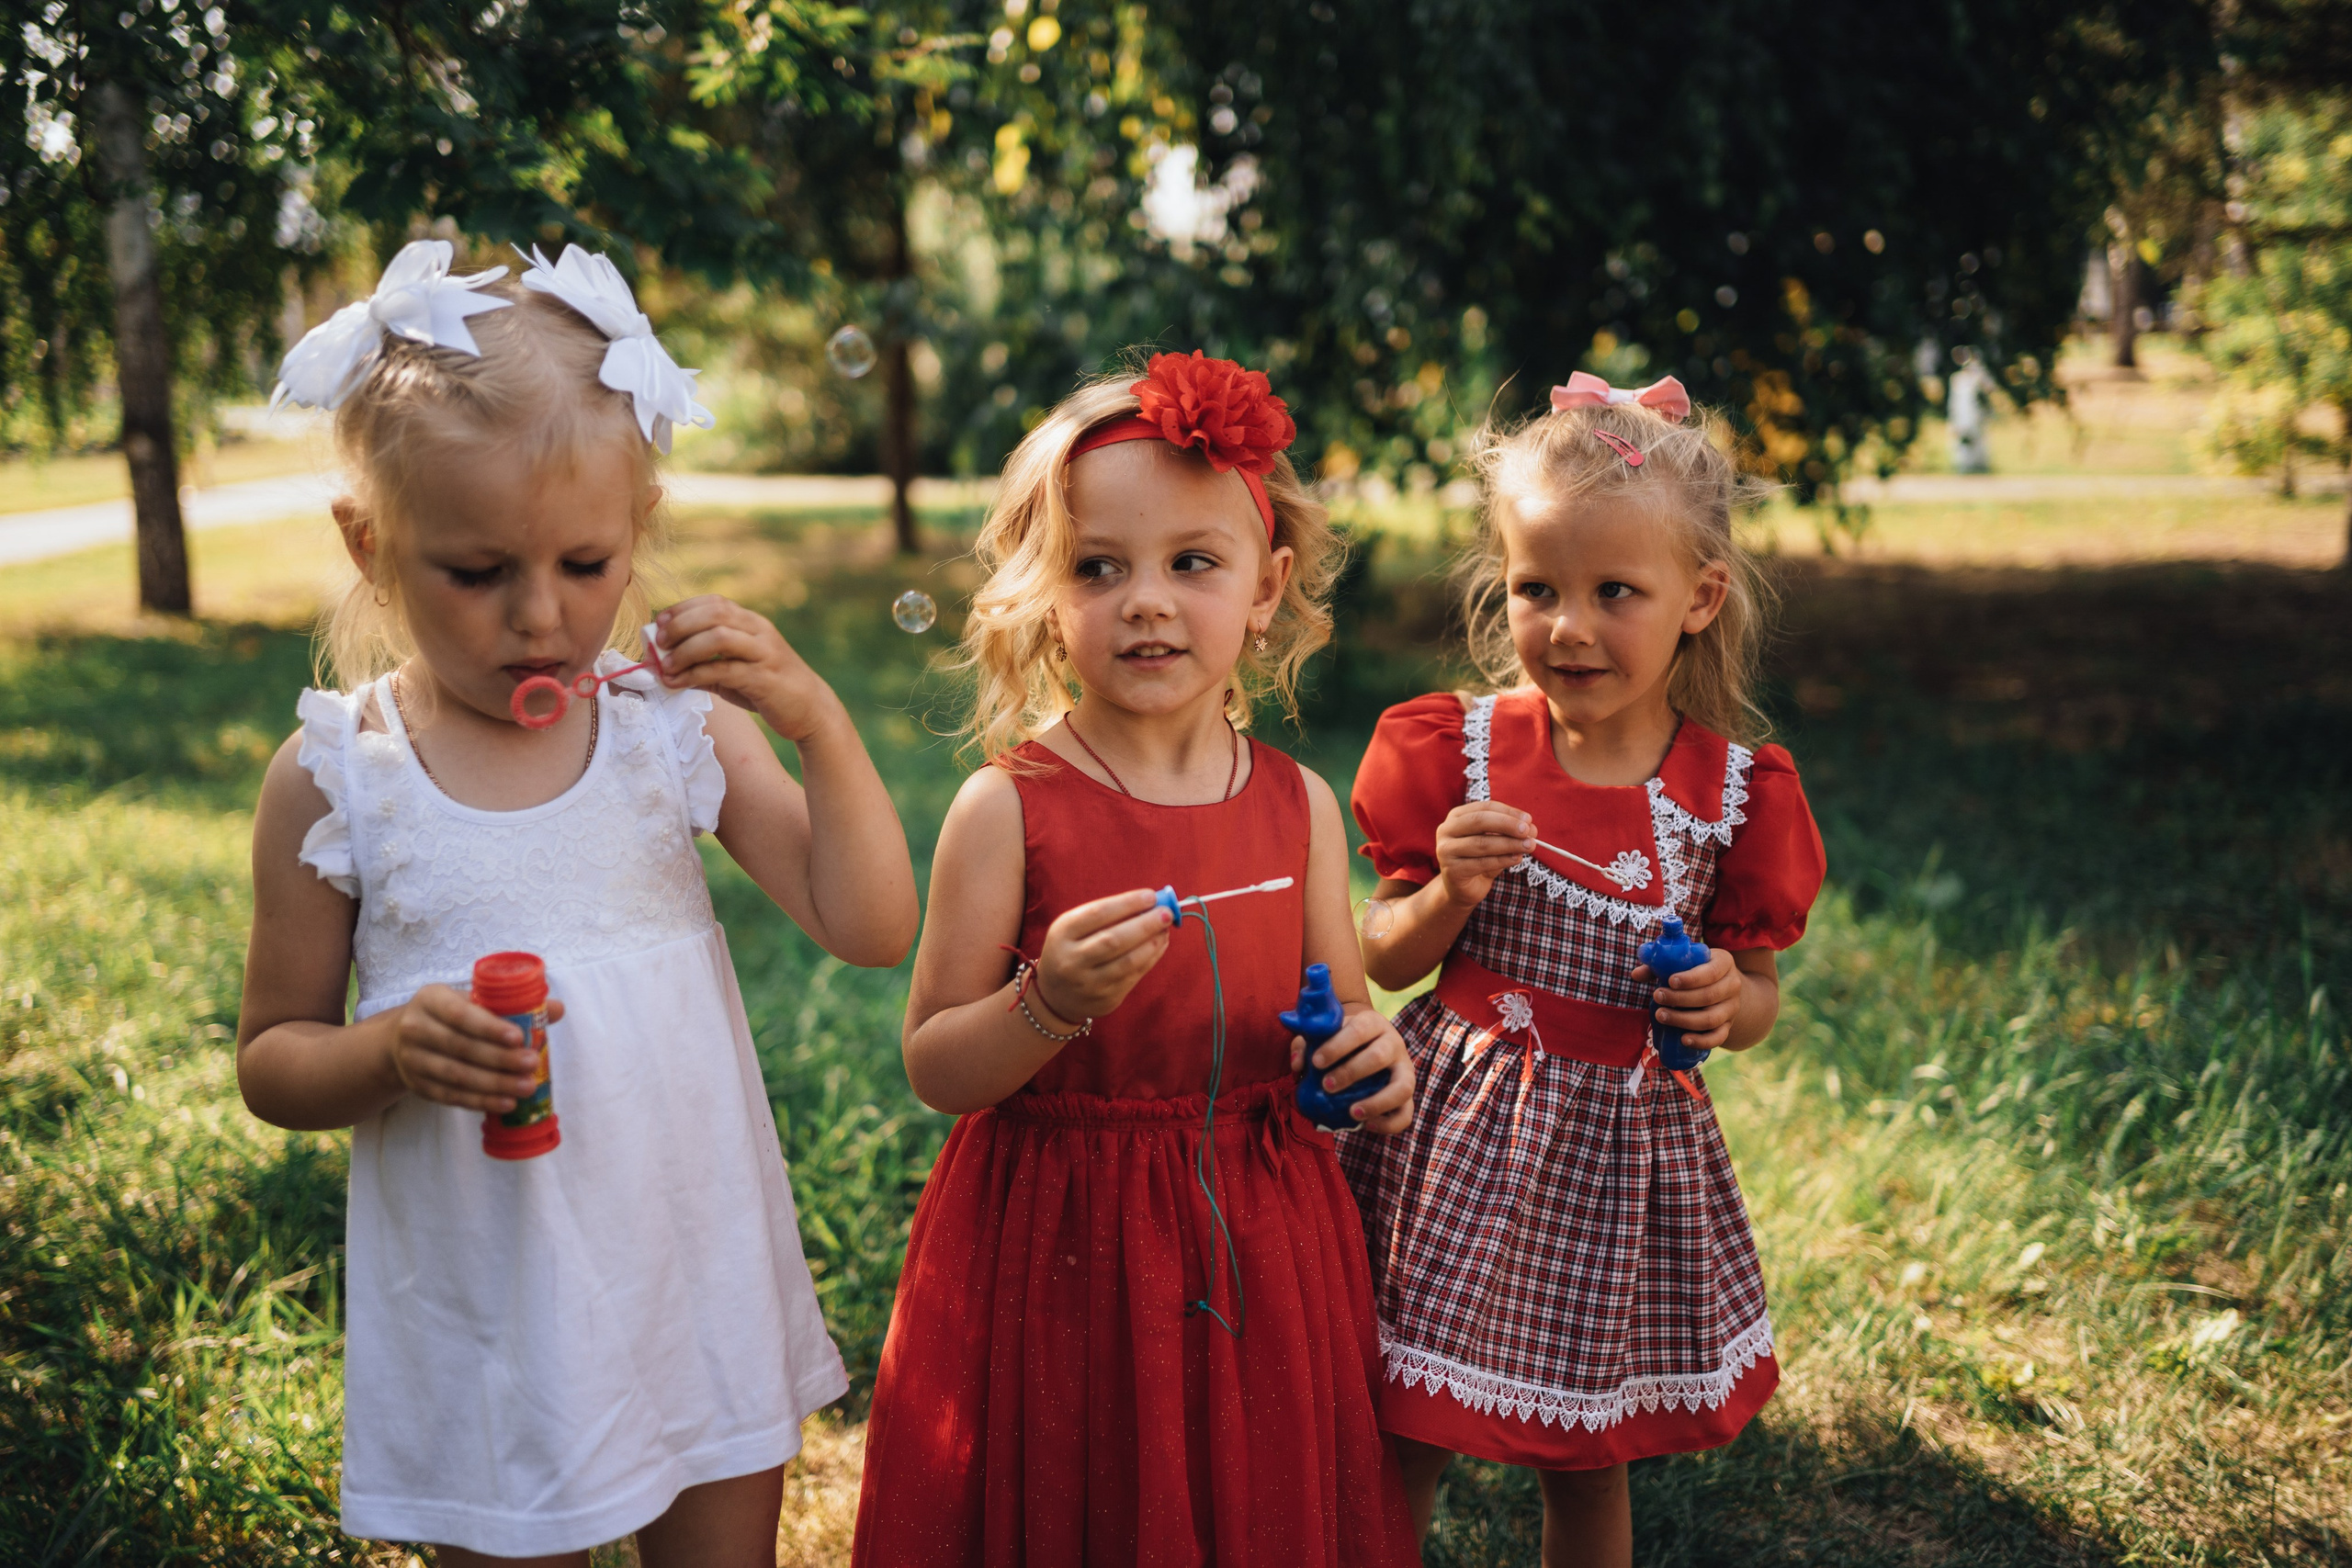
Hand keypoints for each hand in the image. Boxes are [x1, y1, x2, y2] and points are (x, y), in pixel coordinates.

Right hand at [384, 984, 566, 1111]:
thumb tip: (557, 1009)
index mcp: (431, 999)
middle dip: (500, 1059)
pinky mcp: (418, 1085)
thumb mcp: (471, 1001)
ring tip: (526, 1087)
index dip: (489, 1028)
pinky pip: (452, 1096)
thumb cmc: (450, 1016)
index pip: (460, 1014)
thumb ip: (512, 1005)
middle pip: (461, 1048)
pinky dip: (481, 1101)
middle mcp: (415, 1028)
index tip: (518, 1038)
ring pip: (457, 1076)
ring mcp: (413, 1059)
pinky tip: (506, 1102)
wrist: (401, 1039)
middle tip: (532, 1064)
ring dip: (495, 1084)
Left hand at [654, 595, 839, 740]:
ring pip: (719, 637)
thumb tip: (663, 666)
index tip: (659, 623)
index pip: (714, 602)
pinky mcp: (764, 679)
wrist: (811, 711)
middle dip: (680, 625)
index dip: (683, 608)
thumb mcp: (736, 671)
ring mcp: (764, 654)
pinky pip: (724, 670)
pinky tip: (677, 683)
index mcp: (753, 623)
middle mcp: (760, 632)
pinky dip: (694, 675)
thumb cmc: (770, 689)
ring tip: (666, 665)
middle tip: (659, 643)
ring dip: (685, 649)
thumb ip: (704, 665)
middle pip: (714, 614)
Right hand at [1030, 889, 1174, 1028]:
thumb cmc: (1073, 949)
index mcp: (1062, 934)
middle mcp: (1072, 960)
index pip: (1098, 914)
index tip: (1150, 896)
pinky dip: (1151, 957)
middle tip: (1166, 913)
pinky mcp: (1106, 999)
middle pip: (1114, 940)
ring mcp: (1089, 983)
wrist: (1055, 995)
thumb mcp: (1074, 928)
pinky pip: (1135, 975)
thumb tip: (1150, 903)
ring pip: (1128, 962)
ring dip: (1152, 943)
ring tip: (1166, 929)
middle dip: (1145, 924)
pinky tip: (1159, 944)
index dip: (1127, 903)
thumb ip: (1106, 915)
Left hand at [1288, 1005, 1415, 1133]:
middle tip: (1326, 1085)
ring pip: (1403, 1087)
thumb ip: (1305, 1045)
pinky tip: (1367, 1126)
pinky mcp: (1406, 1094)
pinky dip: (1389, 1124)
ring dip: (1377, 1102)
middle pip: (1379, 1056)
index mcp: (1373, 1023)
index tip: (1316, 1062)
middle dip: (1351, 1072)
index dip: (1337, 1046)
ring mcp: (1405, 1070)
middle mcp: (1394, 1044)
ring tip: (1352, 1113)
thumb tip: (1298, 1066)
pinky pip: (1406, 1113)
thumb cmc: (1340, 1039)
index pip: (1359, 1030)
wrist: (1368, 1041)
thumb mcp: (1322, 1035)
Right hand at [1433, 800, 1535, 909]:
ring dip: (1509, 844)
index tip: (1529, 820)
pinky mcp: (1452, 870)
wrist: (1461, 889)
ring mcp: (1446, 850)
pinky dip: (1503, 860)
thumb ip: (1508, 833)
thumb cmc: (1479, 860)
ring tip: (1529, 846)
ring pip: (1482, 843)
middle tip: (1529, 831)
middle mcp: (1447, 830)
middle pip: (1480, 821)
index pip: (1485, 807)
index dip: (1508, 812)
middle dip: (1507, 825)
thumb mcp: (1493, 841)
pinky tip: (1517, 859)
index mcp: (1457, 816)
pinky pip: (1481, 863)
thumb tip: (1531, 828)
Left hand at [1631, 946, 1740, 1049]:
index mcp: (1723, 963)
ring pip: (1711, 1018)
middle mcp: (1732, 985)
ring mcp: (1731, 1008)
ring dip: (1684, 1019)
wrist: (1723, 985)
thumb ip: (1659, 965)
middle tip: (1657, 996)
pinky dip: (1701, 1041)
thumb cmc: (1696, 969)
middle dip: (1679, 999)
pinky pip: (1718, 1037)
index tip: (1670, 981)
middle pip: (1708, 996)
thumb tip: (1636, 974)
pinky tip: (1682, 1039)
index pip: (1710, 972)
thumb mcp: (1684, 961)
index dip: (1690, 979)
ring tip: (1660, 1016)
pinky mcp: (1727, 1026)